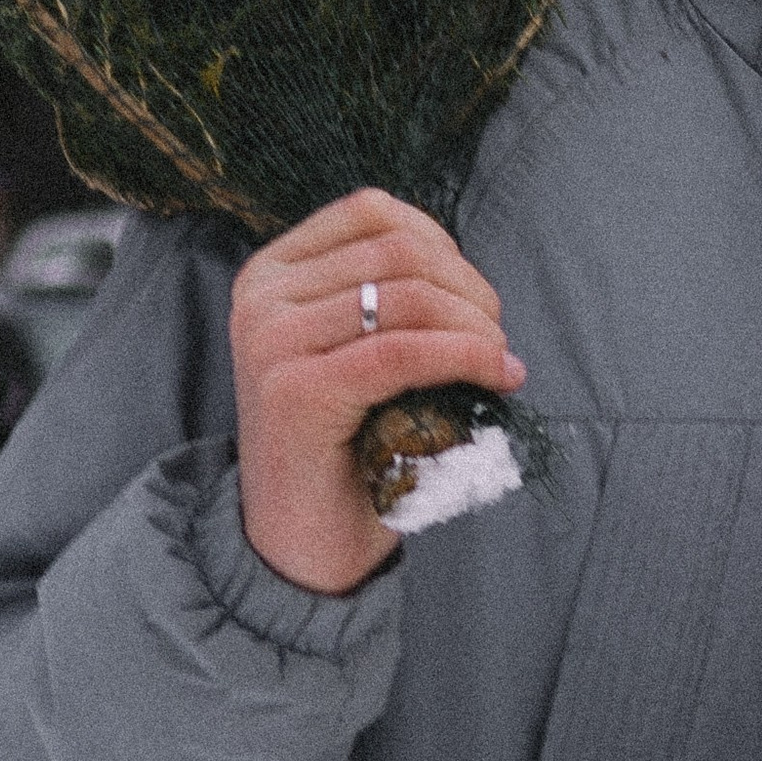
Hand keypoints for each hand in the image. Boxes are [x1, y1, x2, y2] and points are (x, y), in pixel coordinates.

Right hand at [231, 189, 524, 594]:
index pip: (371, 212)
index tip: (471, 292)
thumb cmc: (340, 444)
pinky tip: (500, 374)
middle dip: (468, 287)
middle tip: (497, 334)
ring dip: (476, 325)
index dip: (439, 240)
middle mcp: (261, 298)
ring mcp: (272, 343)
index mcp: (269, 274)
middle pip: (398, 251)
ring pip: (410, 298)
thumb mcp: (349, 347)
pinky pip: (405, 351)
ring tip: (499, 358)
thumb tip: (464, 269)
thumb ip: (383, 294)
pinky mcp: (298, 393)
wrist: (295, 548)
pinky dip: (467, 355)